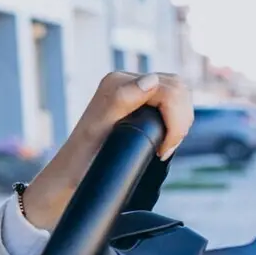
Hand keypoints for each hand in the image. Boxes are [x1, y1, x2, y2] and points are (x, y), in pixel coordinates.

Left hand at [19, 71, 192, 228]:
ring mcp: (136, 90)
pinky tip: (165, 139)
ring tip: (165, 146)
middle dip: (180, 120)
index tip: (163, 150)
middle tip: (165, 149)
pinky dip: (177, 121)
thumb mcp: (98, 129)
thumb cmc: (85, 158)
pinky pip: (174, 102)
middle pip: (178, 88)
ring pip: (180, 94)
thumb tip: (150, 80)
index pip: (169, 89)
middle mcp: (127, 81)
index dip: (175, 120)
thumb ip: (122, 100)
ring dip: (181, 121)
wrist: (75, 174)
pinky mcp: (143, 102)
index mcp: (116, 82)